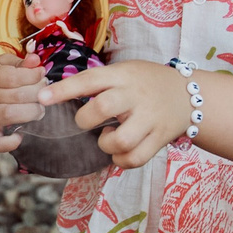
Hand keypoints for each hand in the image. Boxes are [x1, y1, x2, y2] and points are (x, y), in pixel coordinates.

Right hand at [0, 50, 47, 152]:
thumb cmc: (7, 74)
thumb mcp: (13, 63)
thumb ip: (25, 62)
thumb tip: (35, 60)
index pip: (13, 77)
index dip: (34, 76)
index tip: (42, 75)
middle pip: (17, 96)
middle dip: (38, 94)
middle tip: (45, 92)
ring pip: (11, 114)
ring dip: (33, 112)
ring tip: (40, 109)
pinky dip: (11, 143)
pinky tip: (21, 135)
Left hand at [42, 61, 189, 169]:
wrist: (190, 95)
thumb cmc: (146, 83)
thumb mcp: (124, 72)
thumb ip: (98, 82)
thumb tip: (54, 94)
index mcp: (123, 75)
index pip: (89, 79)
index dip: (63, 89)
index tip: (42, 98)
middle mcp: (136, 95)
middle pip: (102, 108)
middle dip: (86, 120)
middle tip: (87, 122)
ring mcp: (150, 118)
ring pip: (120, 139)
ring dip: (106, 144)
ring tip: (108, 138)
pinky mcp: (160, 138)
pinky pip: (135, 158)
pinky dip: (121, 160)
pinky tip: (120, 152)